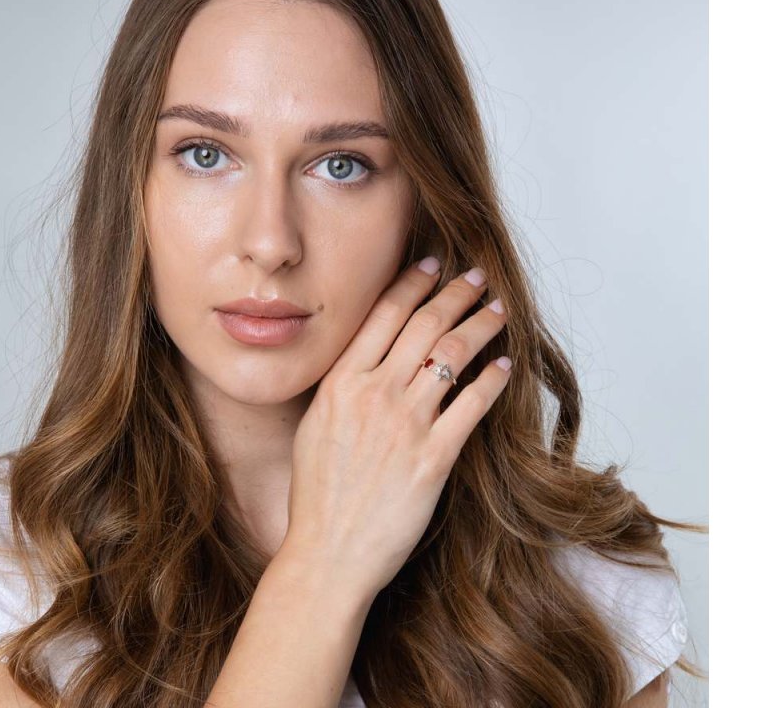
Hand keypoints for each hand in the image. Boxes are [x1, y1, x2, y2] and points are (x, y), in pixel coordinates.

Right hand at [280, 258, 510, 600]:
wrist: (328, 553)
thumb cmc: (317, 495)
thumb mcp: (315, 427)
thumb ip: (340, 388)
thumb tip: (366, 361)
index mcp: (339, 383)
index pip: (383, 316)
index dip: (412, 283)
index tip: (431, 265)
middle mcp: (373, 395)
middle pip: (424, 325)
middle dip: (456, 292)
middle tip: (477, 276)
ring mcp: (405, 425)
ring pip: (452, 355)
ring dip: (481, 325)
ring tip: (498, 310)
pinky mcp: (433, 459)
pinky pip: (471, 406)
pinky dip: (492, 381)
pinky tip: (504, 367)